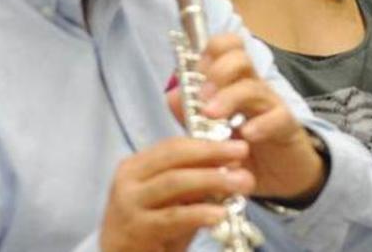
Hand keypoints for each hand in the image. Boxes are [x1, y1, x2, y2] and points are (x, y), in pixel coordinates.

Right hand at [100, 137, 255, 251]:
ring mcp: (129, 204)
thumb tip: (233, 165)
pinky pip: (173, 217)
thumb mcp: (172, 199)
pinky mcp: (137, 229)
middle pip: (174, 156)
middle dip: (212, 152)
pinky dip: (200, 213)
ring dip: (212, 179)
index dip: (207, 142)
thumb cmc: (151, 226)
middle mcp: (128, 180)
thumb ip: (195, 181)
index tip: (237, 143)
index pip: (173, 145)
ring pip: (175, 182)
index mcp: (136, 166)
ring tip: (242, 182)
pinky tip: (220, 213)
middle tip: (243, 151)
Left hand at [168, 33, 325, 203]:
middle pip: (240, 56)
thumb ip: (191, 115)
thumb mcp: (212, 134)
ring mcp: (271, 105)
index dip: (209, 52)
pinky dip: (262, 123)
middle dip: (218, 71)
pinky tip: (248, 135)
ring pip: (254, 86)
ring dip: (230, 97)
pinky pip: (279, 116)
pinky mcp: (287, 127)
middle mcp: (253, 87)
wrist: (280, 178)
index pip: (227, 47)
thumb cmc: (244, 150)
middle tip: (202, 97)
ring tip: (212, 115)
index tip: (195, 74)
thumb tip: (171, 95)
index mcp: (233, 82)